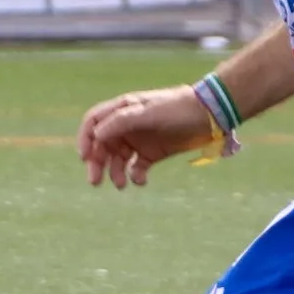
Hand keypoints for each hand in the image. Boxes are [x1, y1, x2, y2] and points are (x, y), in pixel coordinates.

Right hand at [79, 83, 216, 189]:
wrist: (209, 115)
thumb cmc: (176, 108)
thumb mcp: (147, 112)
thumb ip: (121, 121)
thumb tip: (96, 135)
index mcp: (122, 110)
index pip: (93, 123)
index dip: (85, 139)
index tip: (84, 157)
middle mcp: (127, 125)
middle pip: (102, 145)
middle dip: (96, 163)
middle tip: (95, 181)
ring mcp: (139, 140)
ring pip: (117, 160)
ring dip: (115, 173)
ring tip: (121, 185)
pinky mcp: (152, 154)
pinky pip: (136, 168)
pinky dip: (135, 176)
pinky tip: (141, 180)